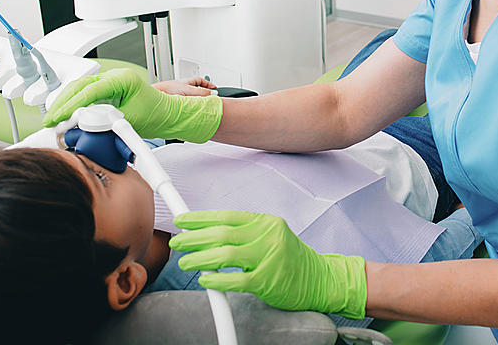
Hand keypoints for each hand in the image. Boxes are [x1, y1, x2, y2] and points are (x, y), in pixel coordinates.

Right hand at [43, 68, 222, 142]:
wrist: (167, 115)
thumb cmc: (155, 115)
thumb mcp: (130, 121)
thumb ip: (106, 121)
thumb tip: (84, 124)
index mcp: (122, 79)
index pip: (89, 90)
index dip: (71, 104)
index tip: (58, 116)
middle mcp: (114, 77)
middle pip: (79, 85)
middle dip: (62, 102)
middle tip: (50, 120)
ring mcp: (110, 82)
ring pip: (79, 88)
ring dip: (65, 102)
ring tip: (53, 119)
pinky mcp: (107, 89)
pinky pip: (85, 93)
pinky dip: (73, 103)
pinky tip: (64, 114)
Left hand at [169, 210, 366, 318]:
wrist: (320, 279)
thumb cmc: (291, 259)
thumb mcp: (272, 236)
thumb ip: (246, 234)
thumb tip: (210, 234)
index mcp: (266, 223)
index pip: (227, 216)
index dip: (201, 218)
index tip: (182, 221)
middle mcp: (267, 236)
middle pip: (222, 233)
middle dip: (193, 238)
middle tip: (178, 242)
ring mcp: (268, 258)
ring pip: (224, 254)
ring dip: (199, 259)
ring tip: (185, 262)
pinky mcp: (267, 281)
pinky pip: (234, 279)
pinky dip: (216, 280)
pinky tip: (206, 280)